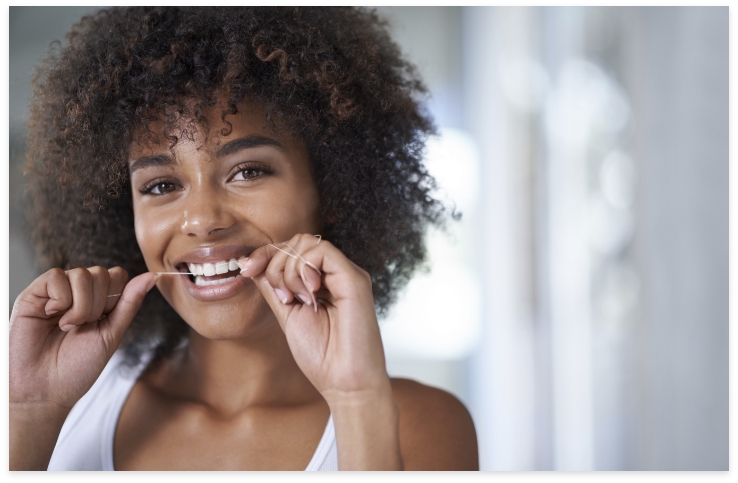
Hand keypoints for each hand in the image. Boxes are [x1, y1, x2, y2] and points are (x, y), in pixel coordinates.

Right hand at [10, 267, 156, 408]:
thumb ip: (130, 303)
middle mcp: (77, 292)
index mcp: (98, 301)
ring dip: (81, 306)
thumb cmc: (78, 367)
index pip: (117, 275)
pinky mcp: (33, 294)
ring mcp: (55, 292)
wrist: (45, 390)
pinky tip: (52, 317)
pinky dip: (61, 299)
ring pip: (81, 274)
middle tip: (82, 328)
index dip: (116, 297)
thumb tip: (152, 276)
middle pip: (102, 274)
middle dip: (98, 305)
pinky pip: (56, 276)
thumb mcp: (112, 334)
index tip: (103, 321)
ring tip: (68, 327)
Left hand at [238, 234, 390, 402]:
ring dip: (288, 270)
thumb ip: (273, 288)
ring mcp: (347, 274)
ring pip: (307, 242)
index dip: (265, 254)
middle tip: (281, 297)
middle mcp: (337, 273)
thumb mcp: (287, 314)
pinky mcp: (355, 279)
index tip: (245, 270)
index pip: (292, 249)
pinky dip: (304, 269)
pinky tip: (308, 294)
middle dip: (275, 263)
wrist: (344, 383)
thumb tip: (251, 264)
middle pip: (298, 241)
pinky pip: (322, 252)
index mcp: (323, 281)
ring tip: (296, 300)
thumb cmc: (322, 356)